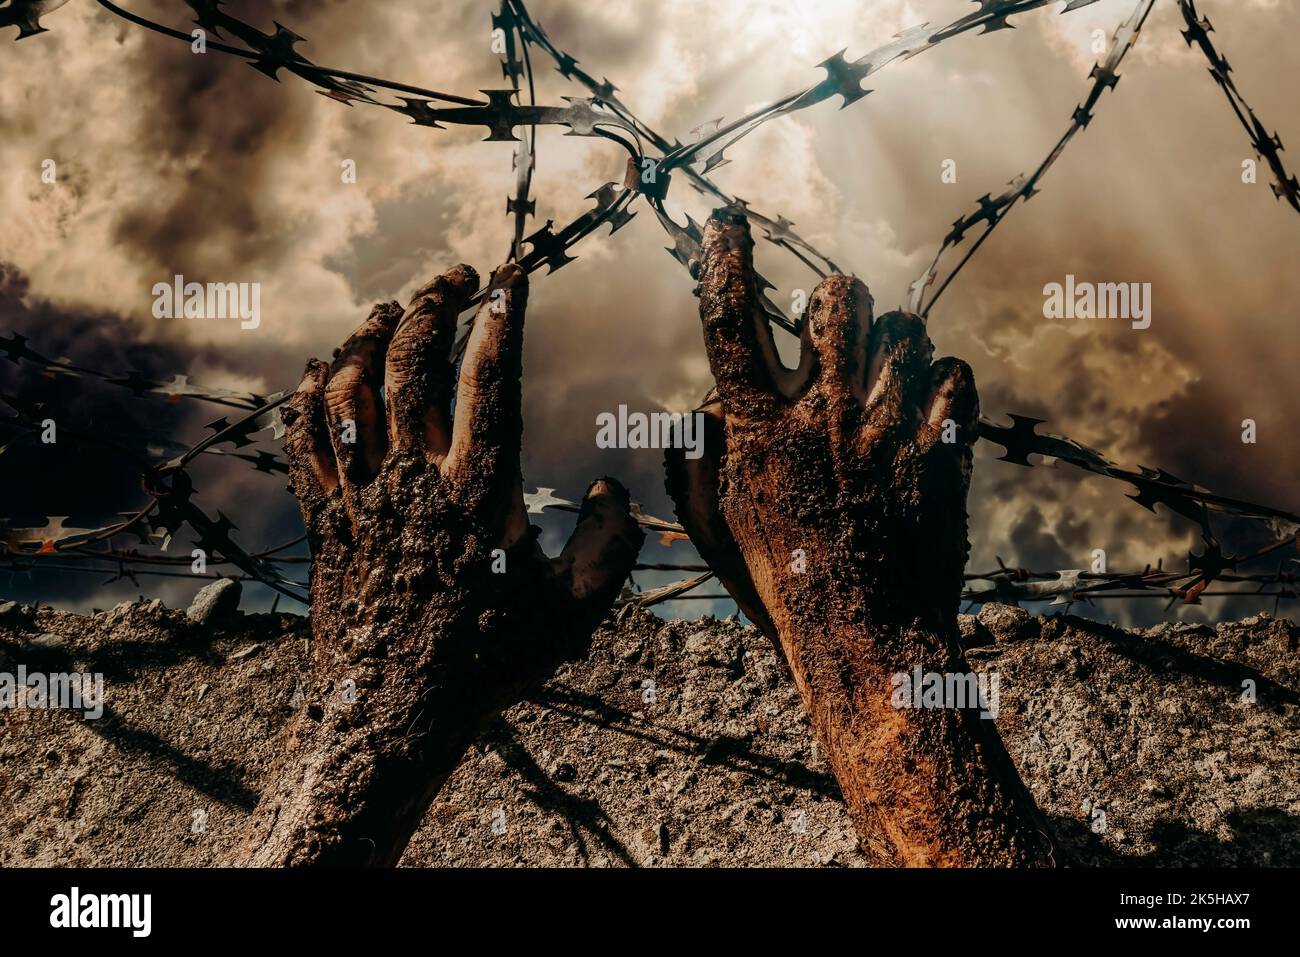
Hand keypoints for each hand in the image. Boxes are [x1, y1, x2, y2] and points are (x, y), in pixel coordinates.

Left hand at [237, 263, 642, 865]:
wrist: (391, 715)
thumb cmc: (488, 663)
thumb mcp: (572, 613)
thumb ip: (608, 546)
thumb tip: (613, 486)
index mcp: (479, 490)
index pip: (491, 377)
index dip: (503, 314)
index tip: (514, 273)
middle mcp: (413, 479)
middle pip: (411, 362)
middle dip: (434, 303)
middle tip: (457, 275)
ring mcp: (360, 495)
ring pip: (351, 387)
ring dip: (370, 334)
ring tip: (393, 307)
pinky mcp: (324, 517)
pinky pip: (304, 437)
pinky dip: (310, 391)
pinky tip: (324, 367)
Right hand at [666, 209, 1049, 865]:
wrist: (869, 637)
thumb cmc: (779, 585)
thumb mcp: (716, 529)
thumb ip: (696, 461)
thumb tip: (703, 404)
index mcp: (758, 432)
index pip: (729, 320)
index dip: (723, 259)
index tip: (726, 223)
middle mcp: (821, 417)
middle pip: (835, 297)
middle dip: (833, 301)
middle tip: (831, 332)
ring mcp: (888, 429)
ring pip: (902, 328)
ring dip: (887, 345)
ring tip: (877, 389)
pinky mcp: (940, 448)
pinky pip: (951, 375)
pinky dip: (937, 387)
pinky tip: (918, 423)